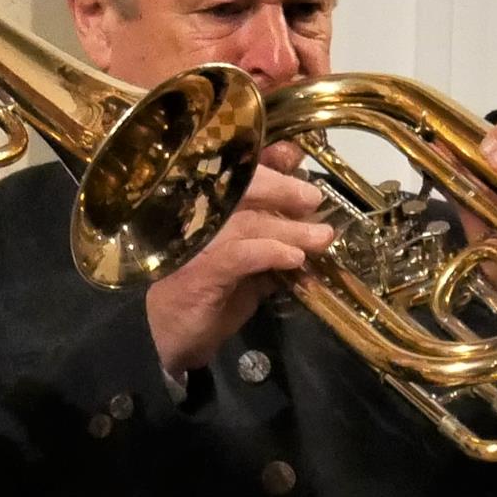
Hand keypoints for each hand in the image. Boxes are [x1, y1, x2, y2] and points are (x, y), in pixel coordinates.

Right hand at [146, 159, 334, 378]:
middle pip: (239, 189)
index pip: (234, 176)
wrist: (175, 341)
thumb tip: (311, 224)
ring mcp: (194, 245)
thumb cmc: (210, 297)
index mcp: (203, 212)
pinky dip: (271, 253)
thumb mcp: (248, 266)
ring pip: (247, 223)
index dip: (264, 163)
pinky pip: (240, 255)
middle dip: (281, 189)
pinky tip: (295, 259)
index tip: (292, 155)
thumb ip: (271, 241)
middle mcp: (194, 220)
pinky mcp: (199, 273)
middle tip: (313, 199)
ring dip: (289, 230)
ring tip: (321, 237)